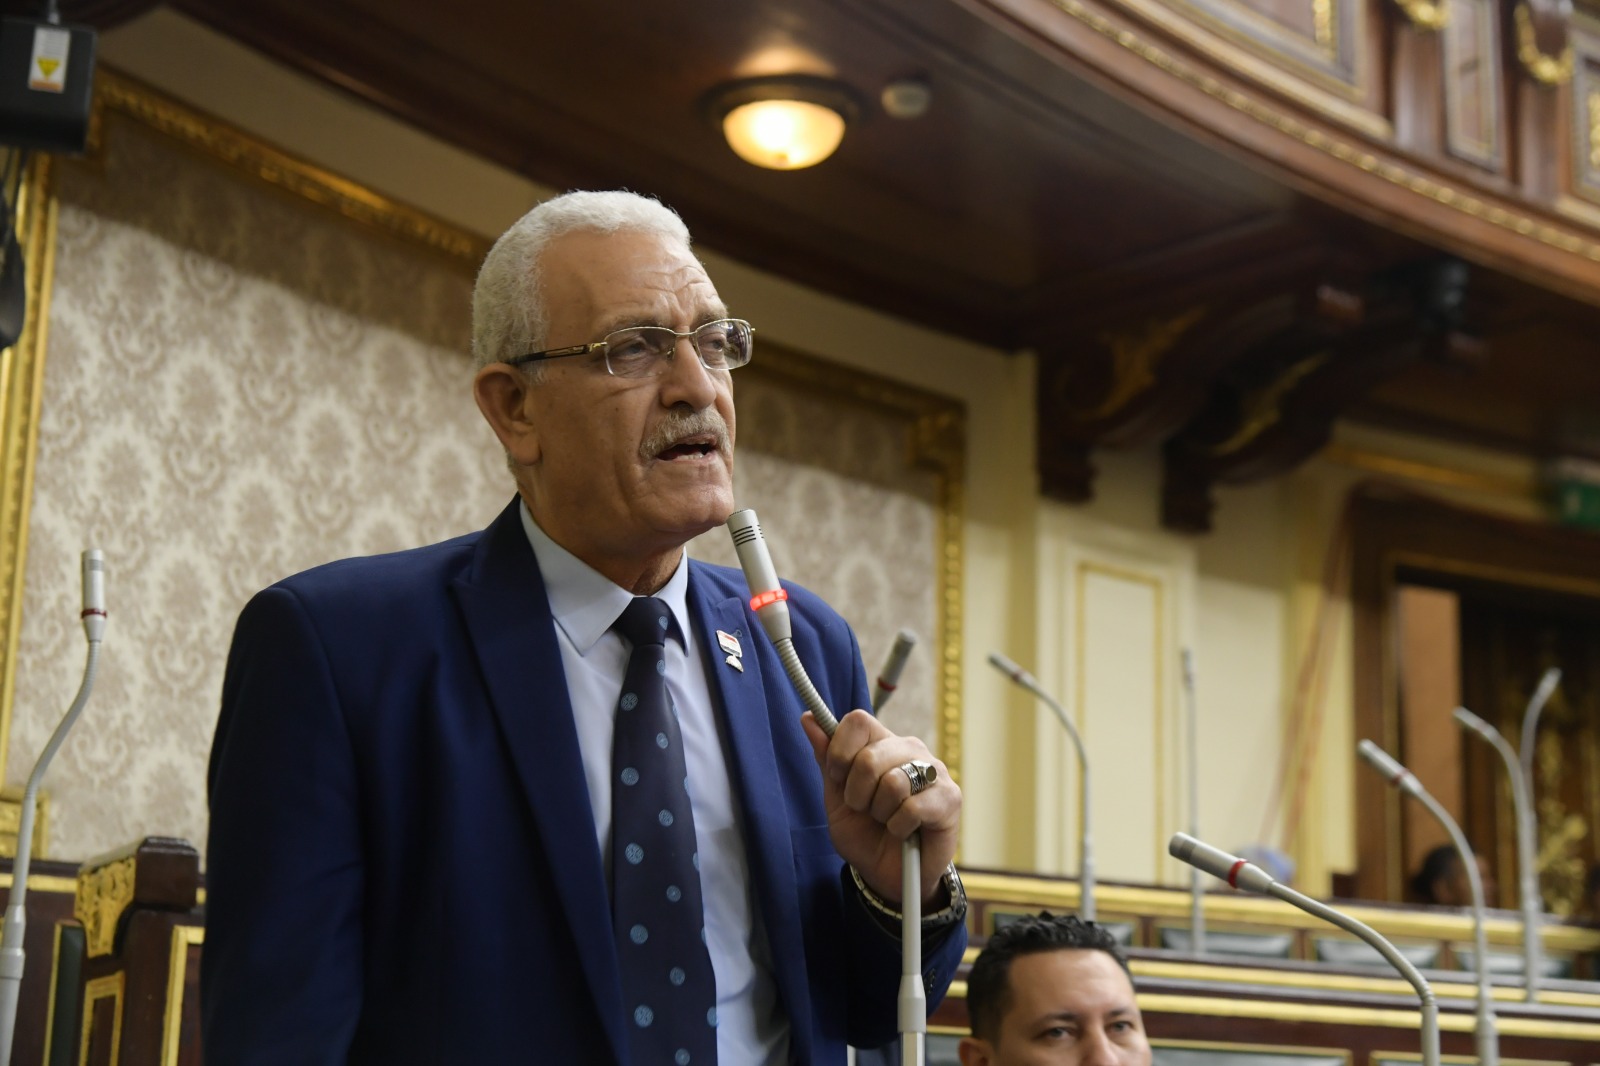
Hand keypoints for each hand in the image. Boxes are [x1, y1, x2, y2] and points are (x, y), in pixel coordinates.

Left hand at [802, 709, 960, 905]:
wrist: (887, 875)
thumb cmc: (864, 833)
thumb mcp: (836, 798)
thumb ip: (826, 759)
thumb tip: (808, 718)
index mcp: (881, 742)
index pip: (859, 721)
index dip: (840, 751)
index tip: (837, 777)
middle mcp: (910, 749)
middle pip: (871, 756)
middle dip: (856, 793)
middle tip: (863, 808)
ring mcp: (934, 771)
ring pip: (893, 782)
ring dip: (879, 812)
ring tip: (885, 820)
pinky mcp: (950, 798)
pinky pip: (912, 808)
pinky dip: (898, 827)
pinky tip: (903, 831)